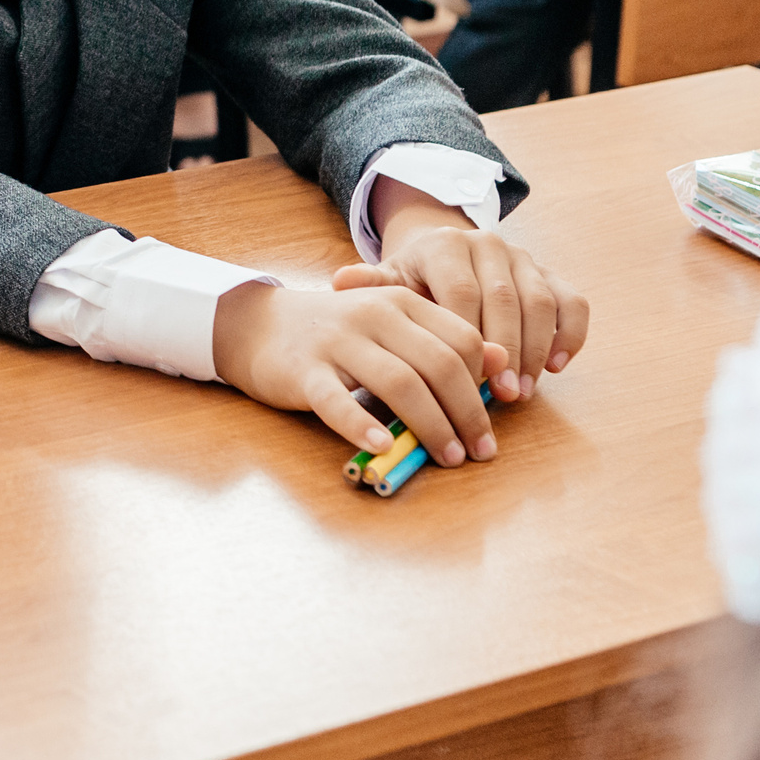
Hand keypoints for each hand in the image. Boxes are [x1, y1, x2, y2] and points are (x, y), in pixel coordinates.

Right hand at [213, 280, 506, 466]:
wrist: (259, 325)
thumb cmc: (336, 334)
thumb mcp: (391, 326)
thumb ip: (441, 339)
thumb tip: (500, 362)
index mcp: (400, 301)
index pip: (462, 339)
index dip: (485, 384)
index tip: (490, 421)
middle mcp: (373, 315)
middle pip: (439, 364)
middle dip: (468, 413)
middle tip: (480, 451)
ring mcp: (336, 342)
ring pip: (399, 383)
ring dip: (432, 426)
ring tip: (448, 457)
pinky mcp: (303, 372)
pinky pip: (337, 402)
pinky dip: (362, 426)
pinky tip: (382, 446)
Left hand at [333, 180, 589, 403]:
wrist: (441, 255)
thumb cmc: (412, 282)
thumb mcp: (388, 283)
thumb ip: (371, 286)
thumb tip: (340, 280)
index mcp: (446, 245)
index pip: (463, 294)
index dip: (468, 341)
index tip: (466, 383)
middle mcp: (489, 244)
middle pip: (507, 299)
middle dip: (507, 351)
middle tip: (504, 396)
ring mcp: (524, 258)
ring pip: (542, 302)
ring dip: (536, 349)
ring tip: (524, 391)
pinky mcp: (550, 274)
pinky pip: (573, 301)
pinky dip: (570, 334)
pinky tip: (556, 367)